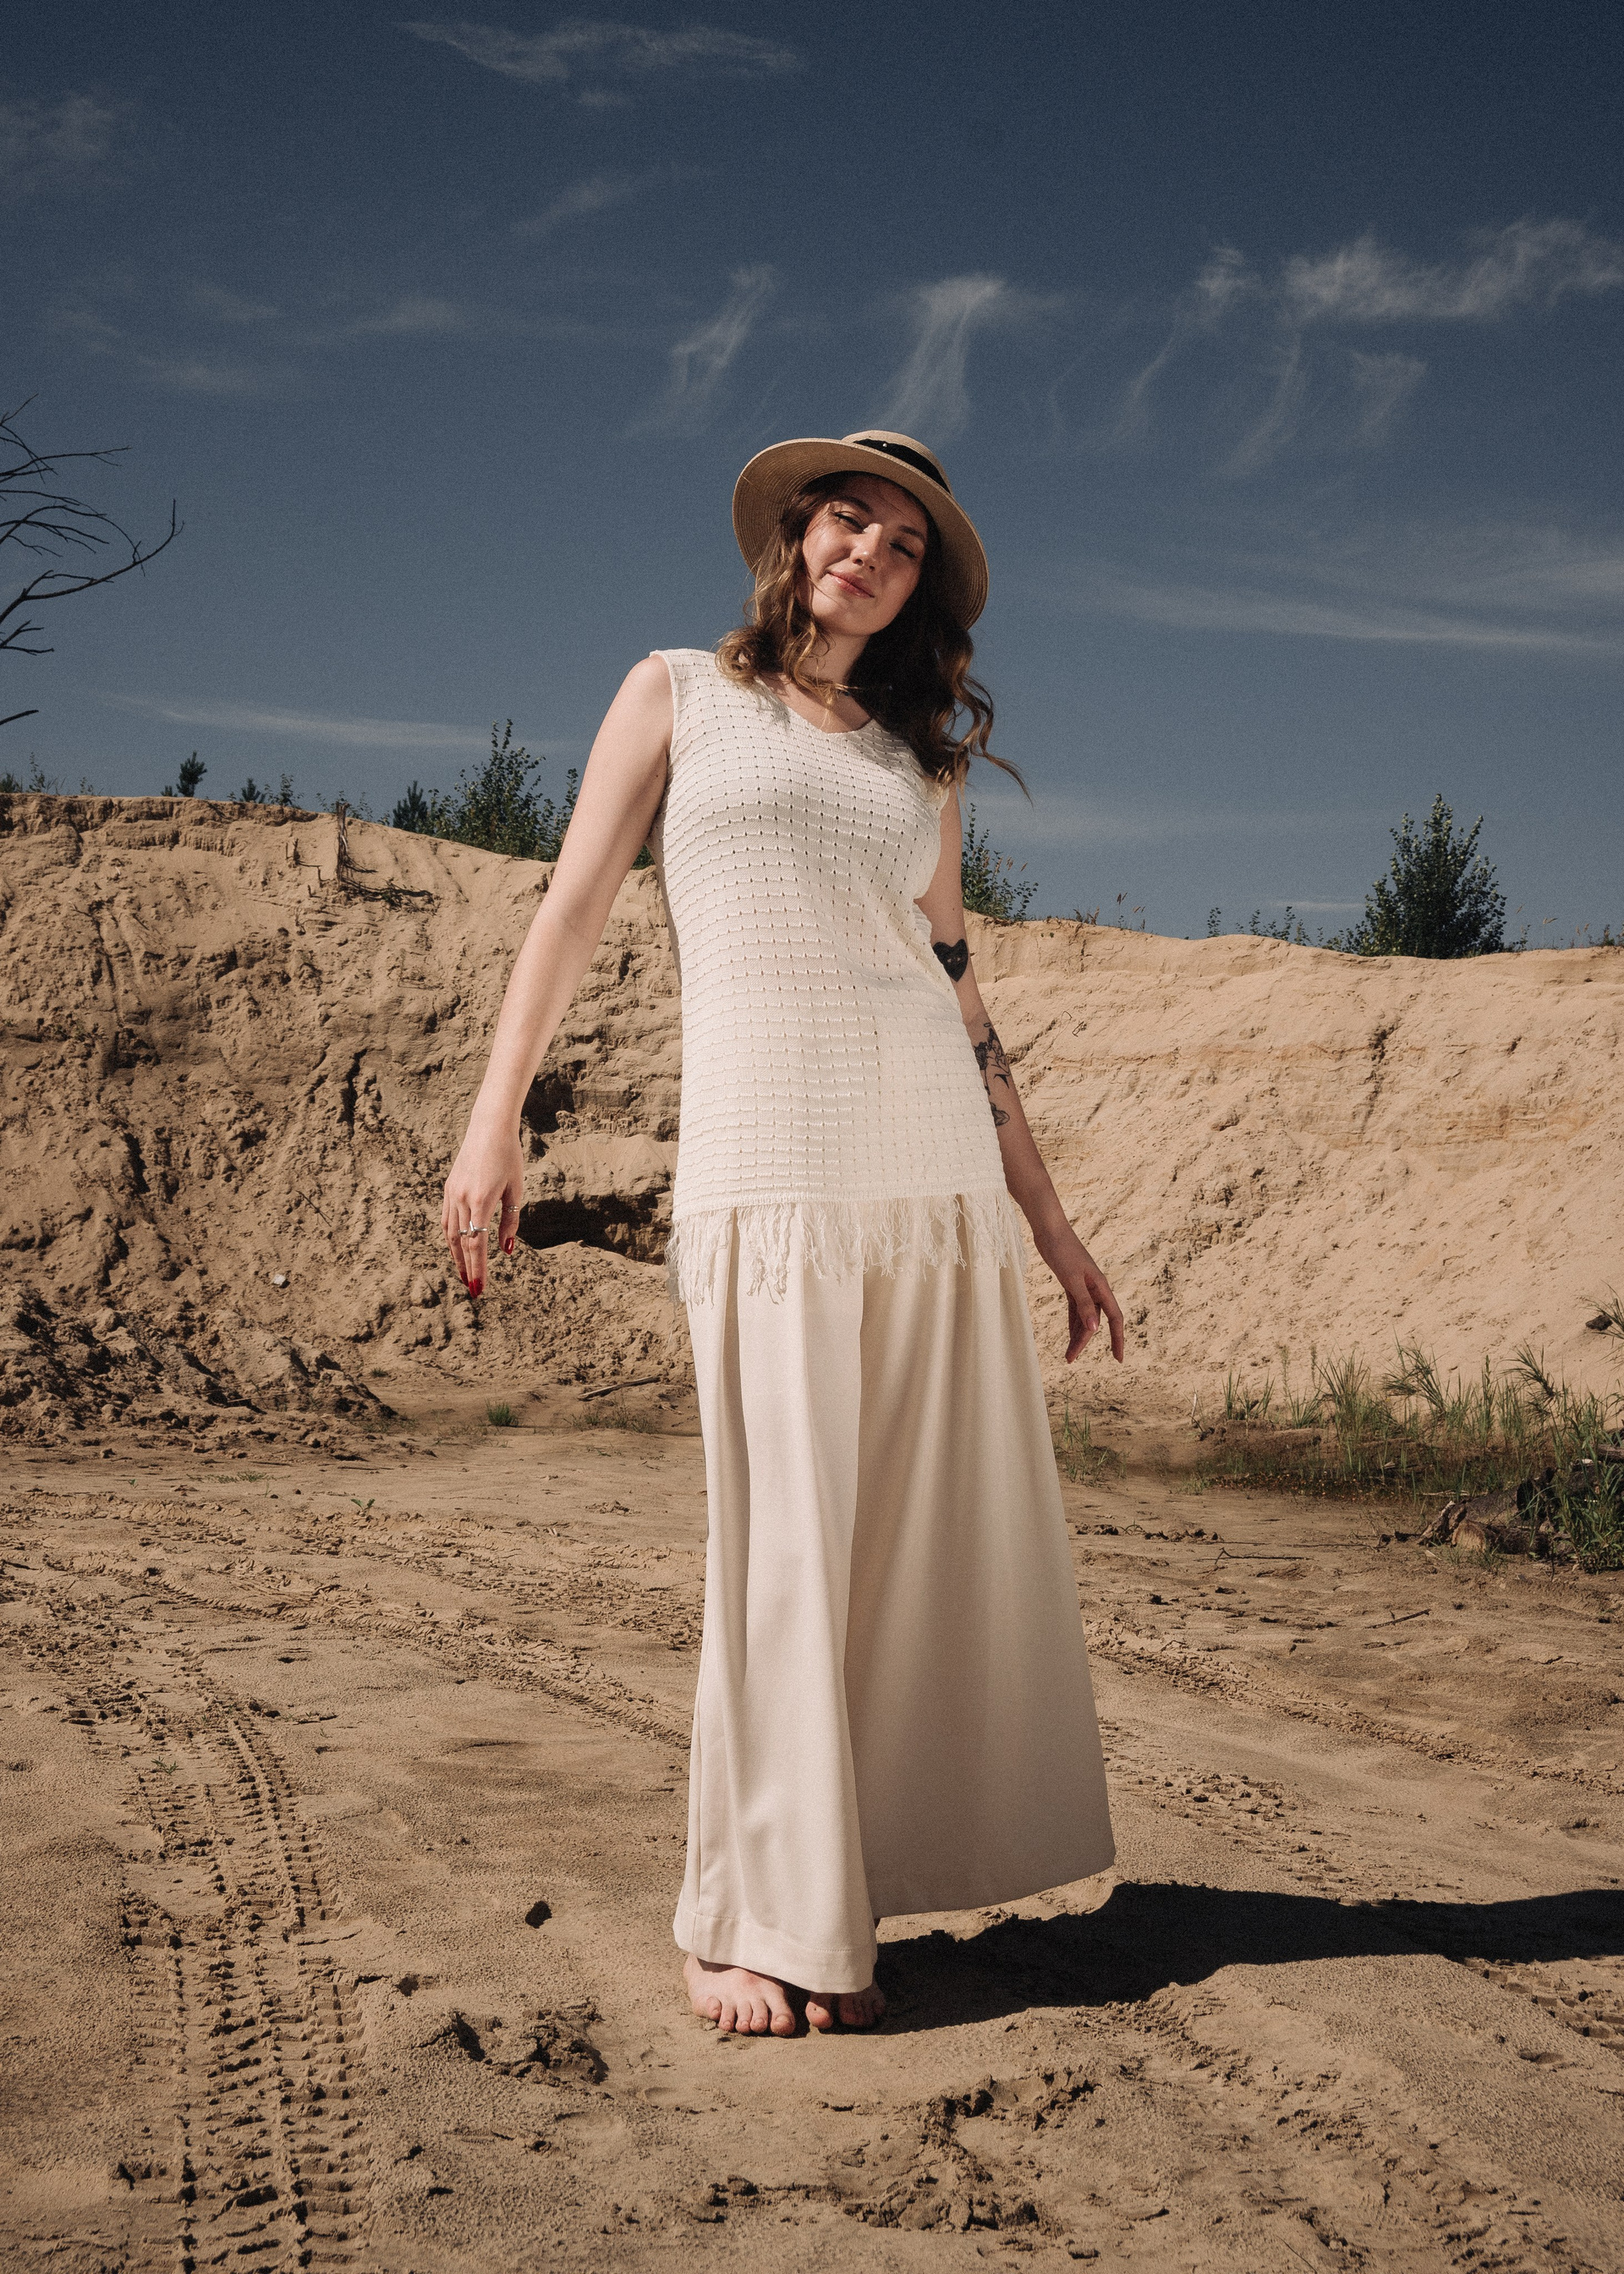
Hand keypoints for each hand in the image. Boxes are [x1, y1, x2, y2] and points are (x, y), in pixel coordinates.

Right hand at [442, 1123, 523, 1297]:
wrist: (489, 1127)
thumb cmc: (509, 1157)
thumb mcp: (516, 1190)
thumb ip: (510, 1222)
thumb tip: (506, 1251)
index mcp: (481, 1201)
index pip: (477, 1244)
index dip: (478, 1269)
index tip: (479, 1288)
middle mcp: (462, 1199)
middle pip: (461, 1243)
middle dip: (466, 1268)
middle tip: (472, 1289)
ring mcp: (452, 1193)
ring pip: (450, 1233)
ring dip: (456, 1256)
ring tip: (463, 1273)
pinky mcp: (449, 1188)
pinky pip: (446, 1219)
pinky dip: (450, 1237)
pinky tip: (456, 1248)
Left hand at [1046, 1234, 1124, 1363]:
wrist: (1049, 1230)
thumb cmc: (1062, 1251)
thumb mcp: (1072, 1280)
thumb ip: (1084, 1304)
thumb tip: (1095, 1330)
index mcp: (1101, 1287)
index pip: (1115, 1319)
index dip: (1117, 1339)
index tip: (1118, 1359)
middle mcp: (1096, 1288)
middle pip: (1095, 1322)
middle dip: (1084, 1342)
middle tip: (1070, 1359)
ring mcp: (1084, 1286)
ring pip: (1085, 1317)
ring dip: (1077, 1335)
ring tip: (1068, 1354)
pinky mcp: (1071, 1284)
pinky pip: (1076, 1309)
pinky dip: (1073, 1322)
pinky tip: (1069, 1335)